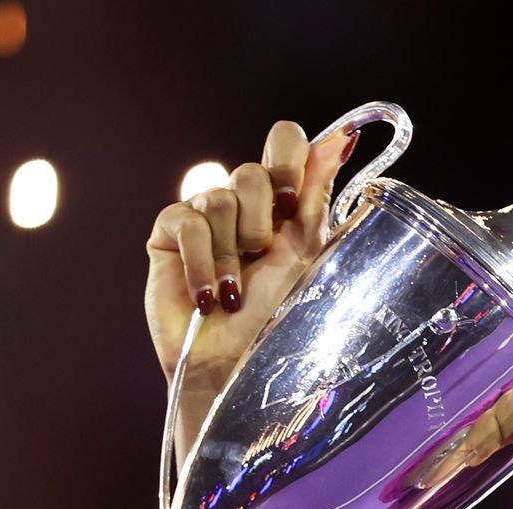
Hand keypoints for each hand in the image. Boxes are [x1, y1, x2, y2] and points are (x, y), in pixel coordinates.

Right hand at [144, 120, 359, 453]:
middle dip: (262, 221)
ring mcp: (205, 216)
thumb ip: (317, 195)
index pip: (285, 141)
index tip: (292, 202)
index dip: (289, 157)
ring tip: (234, 293)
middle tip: (262, 259)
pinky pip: (185, 219)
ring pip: (218, 196)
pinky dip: (201, 260)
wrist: (236, 365)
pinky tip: (206, 296)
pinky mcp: (169, 235)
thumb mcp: (307, 253)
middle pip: (252, 170)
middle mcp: (245, 204)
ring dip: (231, 253)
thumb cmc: (278, 318)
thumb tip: (343, 137)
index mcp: (285, 204)